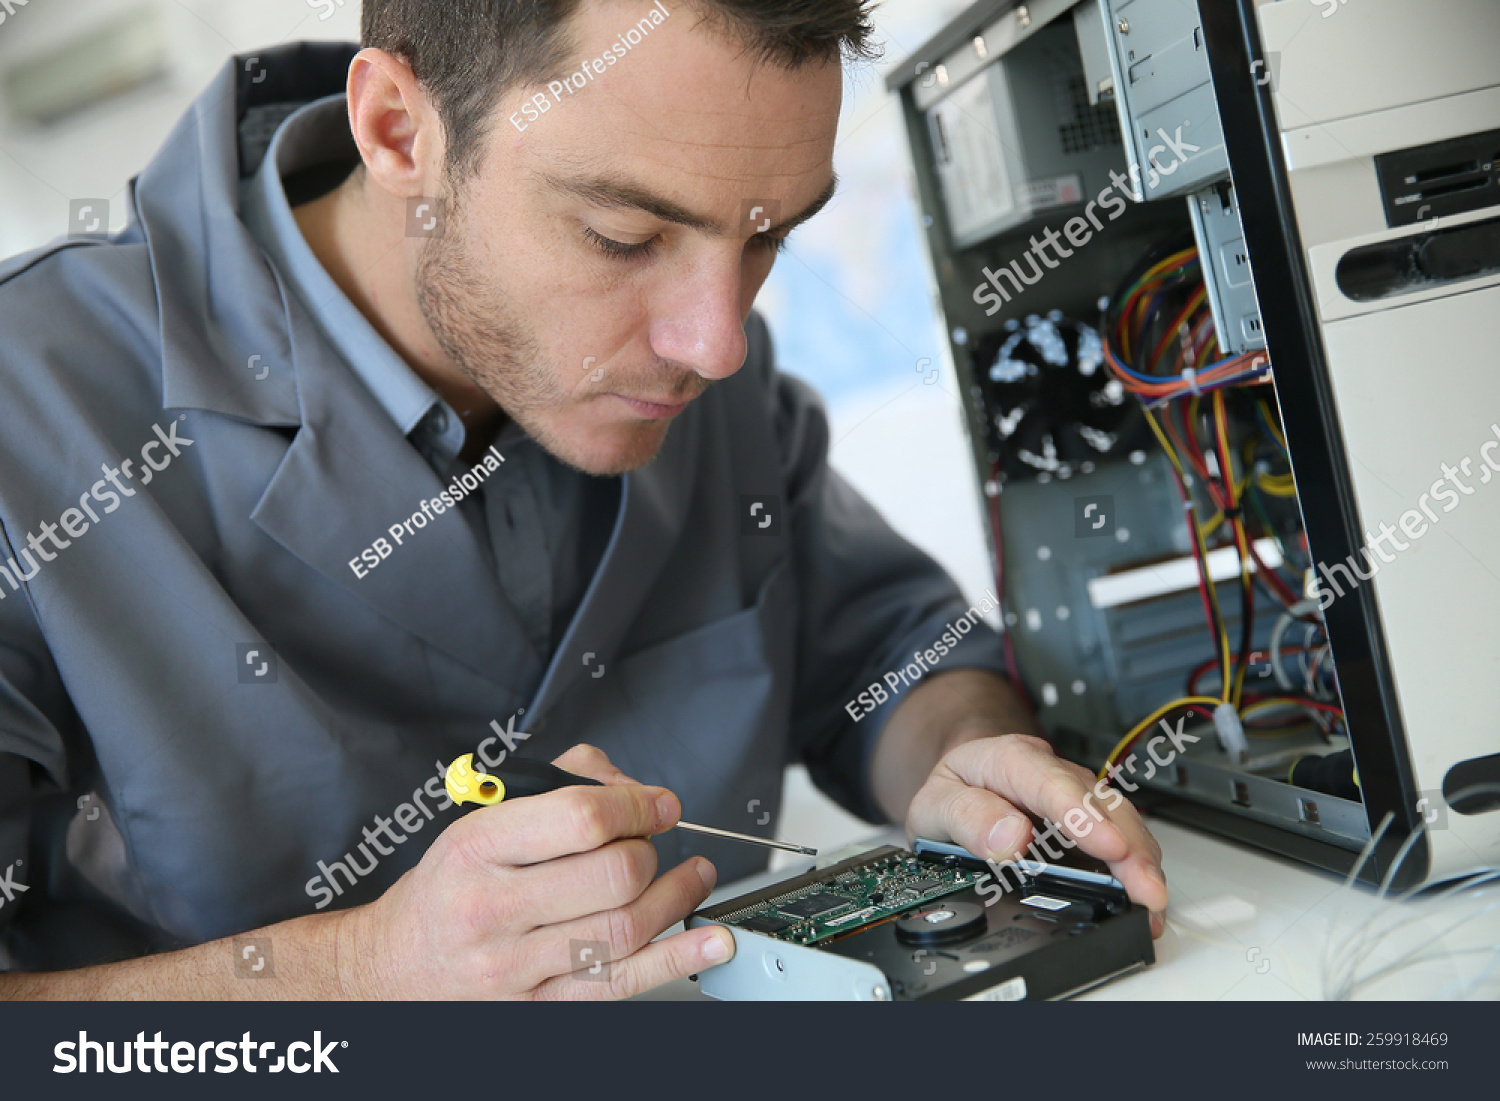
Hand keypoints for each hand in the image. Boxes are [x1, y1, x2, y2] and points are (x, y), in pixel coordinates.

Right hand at [335, 744, 735, 997]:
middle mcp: (493, 909)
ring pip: (623, 930)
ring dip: (677, 897)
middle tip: (657, 842)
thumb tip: (632, 787)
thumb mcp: (482, 817)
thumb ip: (561, 784)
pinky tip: (710, 941)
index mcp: (477, 848)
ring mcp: (516, 965)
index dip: (637, 805)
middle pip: (612, 875)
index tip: (659, 803)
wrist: (397, 963)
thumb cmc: (450, 886)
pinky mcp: (540, 1004)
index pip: (580, 818)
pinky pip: (621, 983)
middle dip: (652, 850)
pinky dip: (677, 960)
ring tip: (694, 876)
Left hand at [905, 733, 1168, 936]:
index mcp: (1008, 759)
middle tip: (1145, 890)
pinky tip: (1144, 896)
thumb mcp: (934, 805)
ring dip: (1140, 861)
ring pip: (1120, 818)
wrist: (963, 781)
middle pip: (1098, 803)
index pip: (1048, 781)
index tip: (1107, 847)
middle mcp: (1051, 771)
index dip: (1081, 816)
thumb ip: (966, 817)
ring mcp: (1076, 793)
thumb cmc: (954, 792)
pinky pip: (1121, 837)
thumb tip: (1009, 838)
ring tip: (1151, 902)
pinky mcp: (1091, 818)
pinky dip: (1137, 867)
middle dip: (1128, 848)